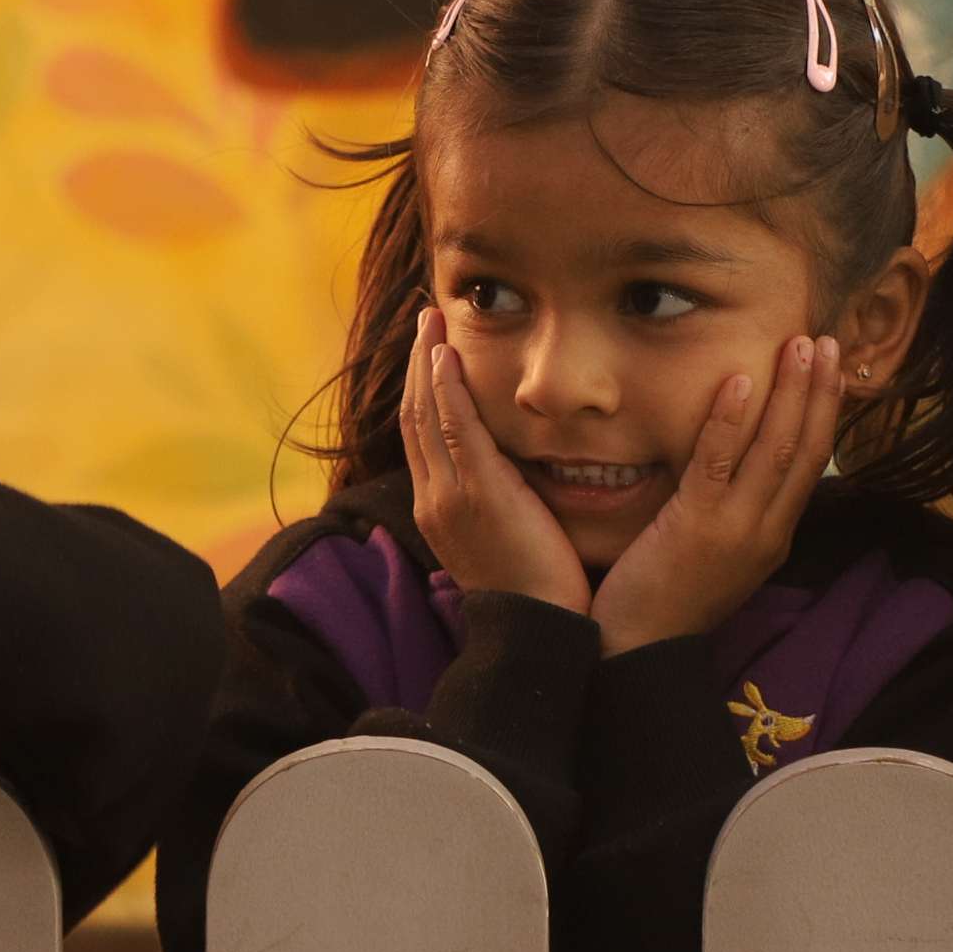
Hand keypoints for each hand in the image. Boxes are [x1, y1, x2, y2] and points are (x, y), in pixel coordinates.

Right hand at [399, 309, 590, 613]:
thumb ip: (500, 502)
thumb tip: (514, 476)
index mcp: (437, 509)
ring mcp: (449, 496)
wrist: (539, 631)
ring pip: (425, 414)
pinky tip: (445, 356)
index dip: (421, 389)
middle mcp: (432, 498)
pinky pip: (453, 429)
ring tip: (432, 320)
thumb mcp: (505, 540)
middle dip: (416, 363)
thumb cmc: (537, 590)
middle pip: (413, 416)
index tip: (429, 352)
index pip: (420, 436)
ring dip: (426, 362)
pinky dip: (445, 389)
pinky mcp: (477, 493)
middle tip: (425, 320)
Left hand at [589, 335, 841, 656]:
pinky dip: (732, 420)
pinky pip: (719, 464)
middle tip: (830, 343)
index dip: (823, 415)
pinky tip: (741, 381)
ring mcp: (737, 531)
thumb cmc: (661, 602)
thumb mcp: (712, 555)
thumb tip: (728, 465)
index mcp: (772, 537)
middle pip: (807, 451)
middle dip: (821, 394)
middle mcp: (767, 533)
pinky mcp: (698, 528)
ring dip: (792, 393)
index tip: (832, 372)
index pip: (810, 466)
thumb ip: (729, 512)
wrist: (634, 653)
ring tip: (802, 346)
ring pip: (777, 451)